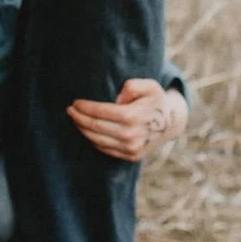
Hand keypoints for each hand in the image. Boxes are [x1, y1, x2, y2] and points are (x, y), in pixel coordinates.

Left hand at [67, 79, 188, 161]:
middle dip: (79, 118)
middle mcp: (131, 135)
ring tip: (75, 120)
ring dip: (83, 130)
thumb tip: (118, 98)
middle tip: (70, 110)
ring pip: (97, 140)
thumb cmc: (155, 100)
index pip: (100, 112)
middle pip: (95, 127)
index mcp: (133, 116)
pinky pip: (105, 149)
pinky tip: (87, 131)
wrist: (170, 123)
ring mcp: (130, 148)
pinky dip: (93, 140)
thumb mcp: (149, 85)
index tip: (75, 102)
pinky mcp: (130, 156)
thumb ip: (133, 85)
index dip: (85, 107)